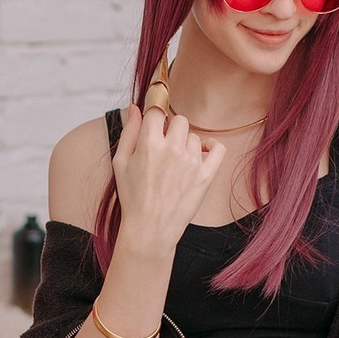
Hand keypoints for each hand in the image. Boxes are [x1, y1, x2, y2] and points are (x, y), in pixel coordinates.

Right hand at [112, 103, 225, 257]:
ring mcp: (191, 162)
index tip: (156, 123)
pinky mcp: (206, 175)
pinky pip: (217, 148)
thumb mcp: (121, 163)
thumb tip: (135, 108)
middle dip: (172, 131)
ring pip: (194, 137)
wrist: (150, 229)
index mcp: (149, 143)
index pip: (157, 110)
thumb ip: (129, 132)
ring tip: (176, 165)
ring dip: (186, 145)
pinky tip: (201, 155)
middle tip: (164, 149)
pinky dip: (211, 148)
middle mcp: (172, 149)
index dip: (156, 116)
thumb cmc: (132, 198)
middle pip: (179, 120)